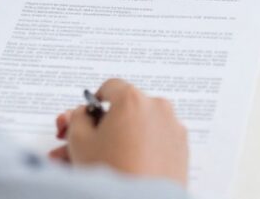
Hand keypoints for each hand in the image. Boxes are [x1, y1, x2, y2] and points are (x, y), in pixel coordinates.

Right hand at [49, 79, 188, 185]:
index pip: (110, 88)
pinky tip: (124, 166)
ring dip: (119, 139)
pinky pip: (157, 141)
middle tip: (83, 145)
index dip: (93, 103)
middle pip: (126, 110)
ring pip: (140, 127)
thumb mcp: (80, 142)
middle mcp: (158, 107)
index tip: (85, 117)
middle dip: (102, 126)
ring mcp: (173, 127)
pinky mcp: (182, 147)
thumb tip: (84, 114)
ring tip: (98, 162)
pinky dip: (140, 148)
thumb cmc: (113, 172)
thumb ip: (77, 119)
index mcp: (133, 99)